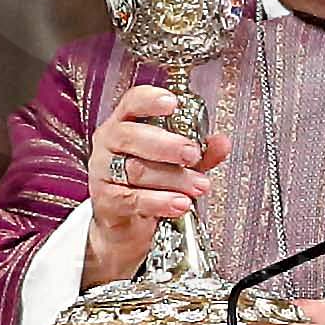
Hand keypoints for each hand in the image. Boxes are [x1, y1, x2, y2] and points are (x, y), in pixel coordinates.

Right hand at [81, 82, 217, 286]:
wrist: (125, 224)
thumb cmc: (147, 184)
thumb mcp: (177, 163)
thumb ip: (200, 152)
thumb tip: (221, 143)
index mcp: (125, 124)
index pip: (132, 103)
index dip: (151, 100)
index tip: (172, 103)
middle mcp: (109, 144)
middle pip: (132, 136)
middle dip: (168, 145)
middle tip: (193, 154)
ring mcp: (103, 172)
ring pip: (137, 170)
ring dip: (173, 178)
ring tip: (198, 186)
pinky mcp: (106, 201)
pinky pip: (133, 199)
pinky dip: (160, 202)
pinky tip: (180, 203)